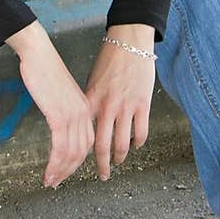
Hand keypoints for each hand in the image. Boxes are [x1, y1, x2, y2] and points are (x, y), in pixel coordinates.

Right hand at [5, 20, 93, 187]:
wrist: (38, 53)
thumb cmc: (43, 69)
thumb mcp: (58, 93)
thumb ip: (61, 109)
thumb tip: (56, 123)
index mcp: (84, 108)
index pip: (85, 141)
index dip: (76, 160)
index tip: (65, 171)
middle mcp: (82, 113)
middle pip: (81, 151)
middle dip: (69, 171)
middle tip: (56, 182)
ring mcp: (73, 115)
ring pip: (72, 153)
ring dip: (61, 171)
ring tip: (50, 181)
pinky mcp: (60, 115)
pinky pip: (60, 147)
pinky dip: (55, 164)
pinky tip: (48, 172)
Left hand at [84, 26, 155, 179]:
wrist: (128, 41)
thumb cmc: (108, 59)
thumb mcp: (91, 81)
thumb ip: (90, 102)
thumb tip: (86, 122)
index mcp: (90, 101)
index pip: (83, 134)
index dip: (79, 152)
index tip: (76, 162)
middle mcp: (106, 107)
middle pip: (102, 147)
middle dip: (101, 166)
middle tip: (101, 176)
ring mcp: (126, 107)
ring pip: (122, 144)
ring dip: (120, 157)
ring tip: (118, 162)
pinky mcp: (143, 104)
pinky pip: (141, 132)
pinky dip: (137, 143)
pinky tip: (134, 145)